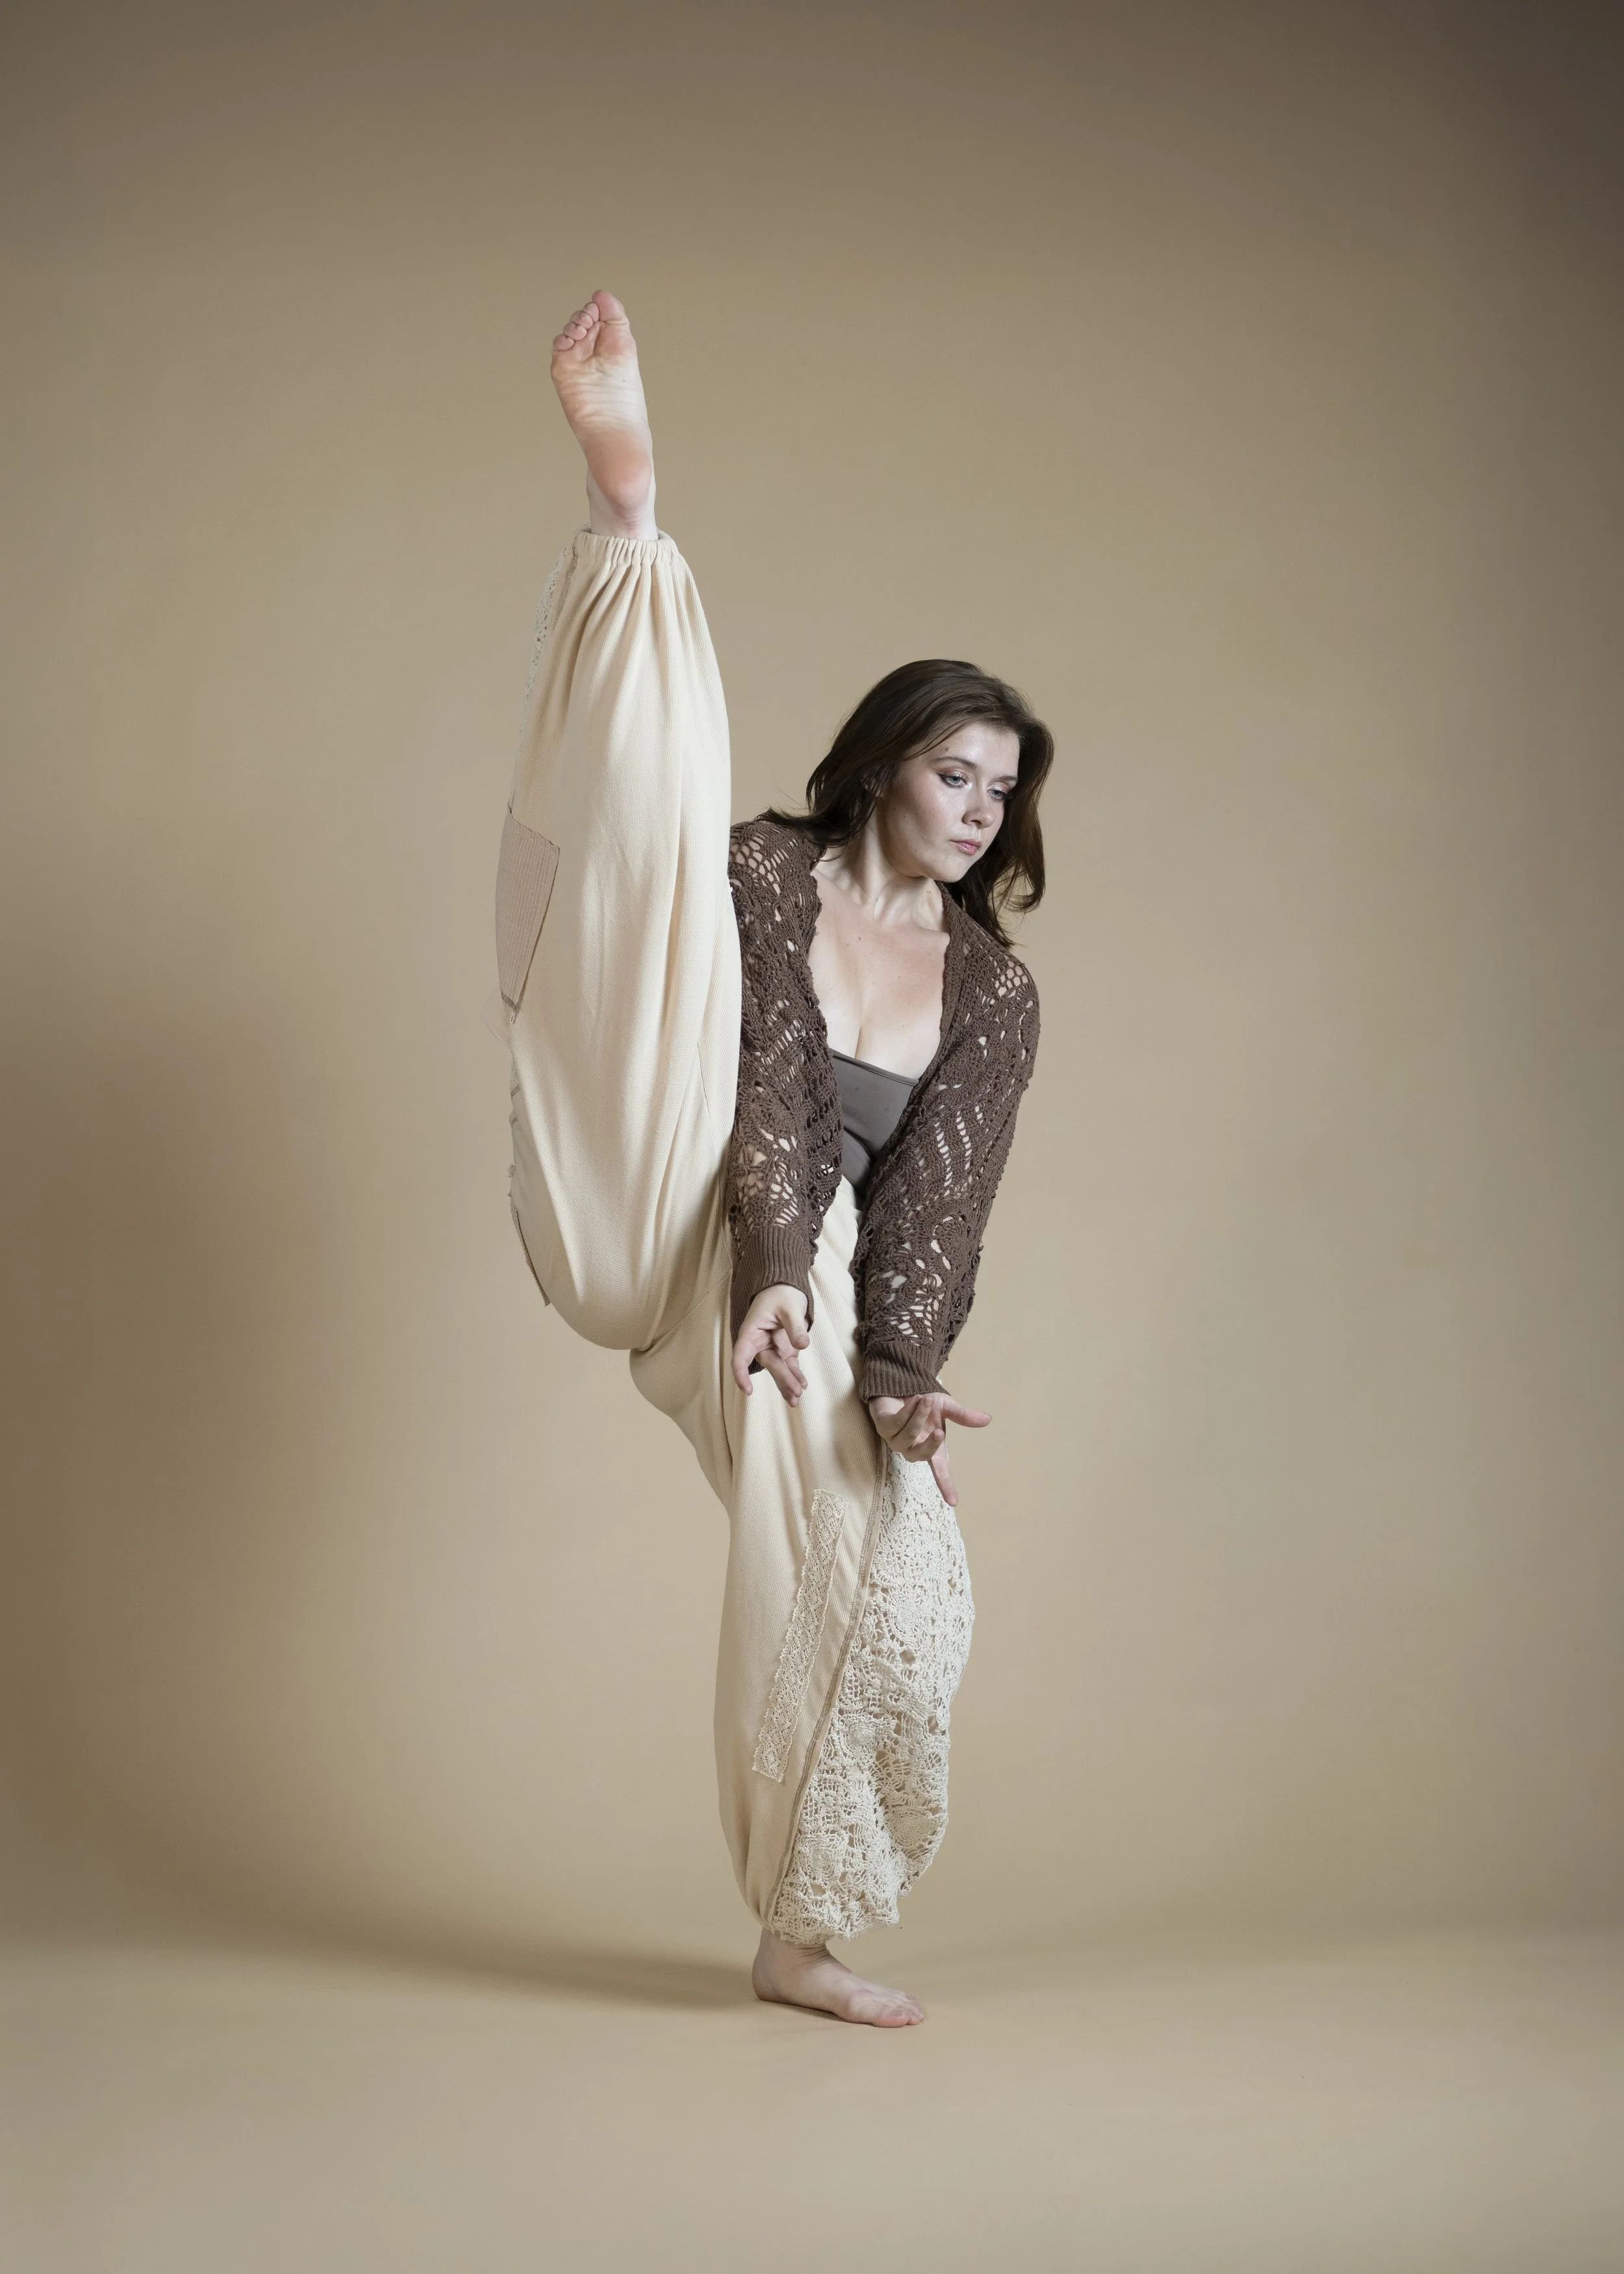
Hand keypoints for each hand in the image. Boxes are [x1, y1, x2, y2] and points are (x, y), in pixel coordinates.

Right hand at [731, 1285, 811, 1404]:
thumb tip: (802, 1345)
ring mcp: (773, 1348)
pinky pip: (790, 1366)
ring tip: (797, 1400)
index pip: (741, 1356)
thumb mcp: (789, 1306)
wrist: (785, 1288)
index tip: (748, 1391)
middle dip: (781, 1379)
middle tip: (796, 1392)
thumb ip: (794, 1326)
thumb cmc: (780, 1294)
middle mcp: (759, 1344)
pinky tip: (803, 1386)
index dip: (741, 1374)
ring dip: (788, 1384)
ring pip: (779, 1369)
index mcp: (751, 1332)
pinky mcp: (785, 1351)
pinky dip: (796, 1376)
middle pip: (768, 1364)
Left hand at [866, 1391, 990, 1508]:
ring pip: (908, 1434)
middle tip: (940, 1432)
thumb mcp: (946, 1407)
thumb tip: (987, 1419)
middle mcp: (912, 1448)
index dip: (946, 1485)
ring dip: (919, 1415)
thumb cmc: (923, 1402)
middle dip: (930, 1444)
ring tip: (925, 1399)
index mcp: (930, 1449)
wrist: (900, 1387)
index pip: (940, 1471)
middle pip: (920, 1455)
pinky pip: (896, 1422)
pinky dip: (908, 1410)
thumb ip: (963, 1416)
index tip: (953, 1502)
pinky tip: (914, 1399)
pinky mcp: (883, 1428)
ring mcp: (896, 1440)